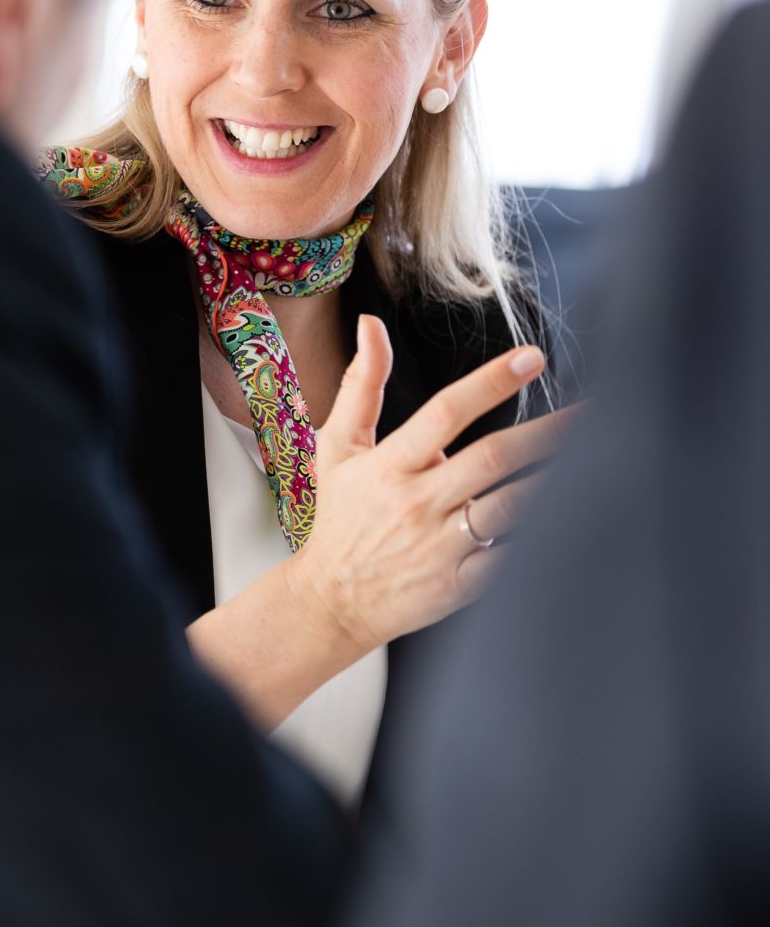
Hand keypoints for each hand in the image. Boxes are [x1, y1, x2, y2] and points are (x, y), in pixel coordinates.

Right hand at [289, 317, 565, 657]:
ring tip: (594, 458)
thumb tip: (370, 325)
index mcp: (391, 464)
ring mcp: (439, 546)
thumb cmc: (341, 518)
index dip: (491, 382)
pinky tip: (569, 518)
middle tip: (589, 411)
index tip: (532, 357)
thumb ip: (361, 383)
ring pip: (508, 508)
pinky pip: (507, 561)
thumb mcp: (337, 446)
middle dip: (545, 432)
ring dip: (551, 482)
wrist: (332, 601)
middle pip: (492, 458)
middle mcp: (417, 502)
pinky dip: (537, 540)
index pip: (446, 411)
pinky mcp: (457, 586)